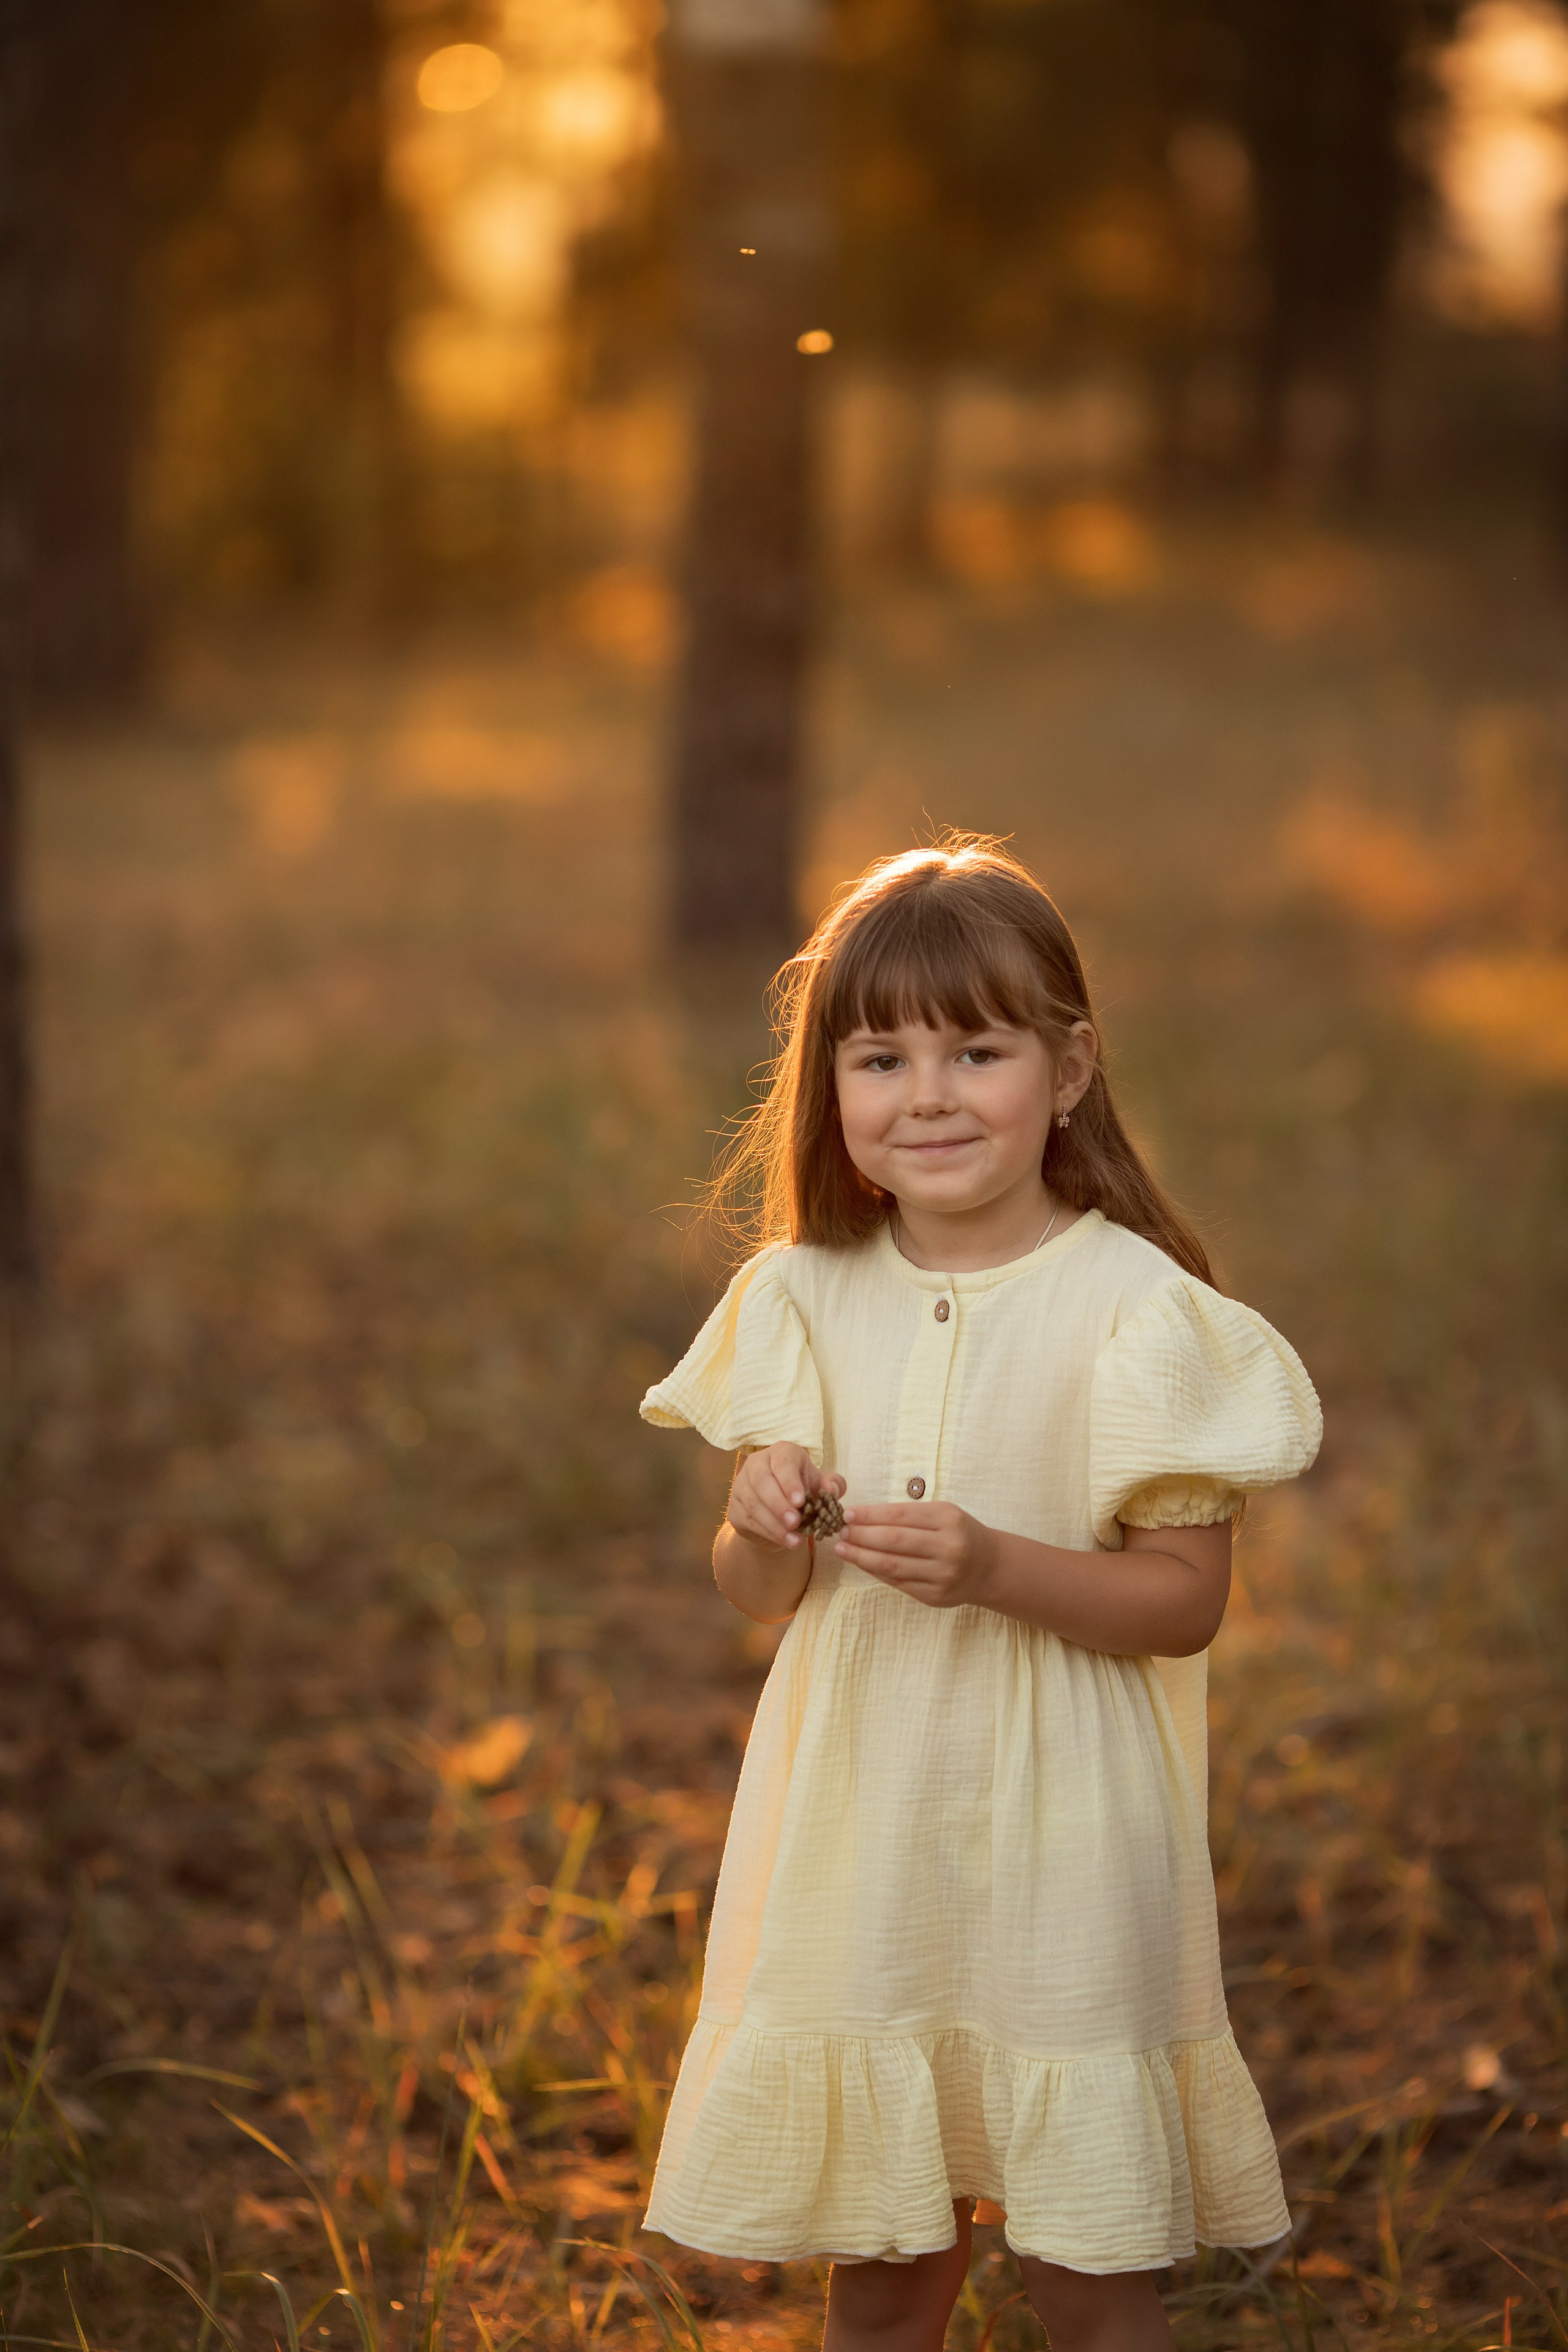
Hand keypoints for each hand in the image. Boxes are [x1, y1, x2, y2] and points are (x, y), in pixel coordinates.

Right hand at [727, 1444, 845, 1552]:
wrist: (781, 1513)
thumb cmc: (803, 1492)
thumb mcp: (821, 1486)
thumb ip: (833, 1485)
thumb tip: (831, 1489)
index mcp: (781, 1452)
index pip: (783, 1462)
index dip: (790, 1482)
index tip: (801, 1501)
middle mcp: (757, 1463)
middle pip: (761, 1480)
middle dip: (779, 1504)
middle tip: (796, 1522)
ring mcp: (741, 1485)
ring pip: (753, 1503)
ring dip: (775, 1524)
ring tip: (794, 1539)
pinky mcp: (734, 1506)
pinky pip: (748, 1519)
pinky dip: (768, 1533)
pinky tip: (784, 1542)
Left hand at [833, 1500, 999, 1607]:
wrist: (989, 1567)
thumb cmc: (959, 1533)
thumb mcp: (943, 1514)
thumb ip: (908, 1516)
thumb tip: (862, 1518)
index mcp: (948, 1520)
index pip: (900, 1516)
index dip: (870, 1515)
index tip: (848, 1514)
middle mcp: (948, 1548)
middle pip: (894, 1541)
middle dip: (861, 1535)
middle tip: (839, 1531)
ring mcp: (942, 1576)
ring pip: (892, 1566)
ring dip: (861, 1557)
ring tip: (842, 1548)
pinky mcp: (935, 1597)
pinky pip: (898, 1583)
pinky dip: (876, 1572)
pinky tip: (862, 1563)